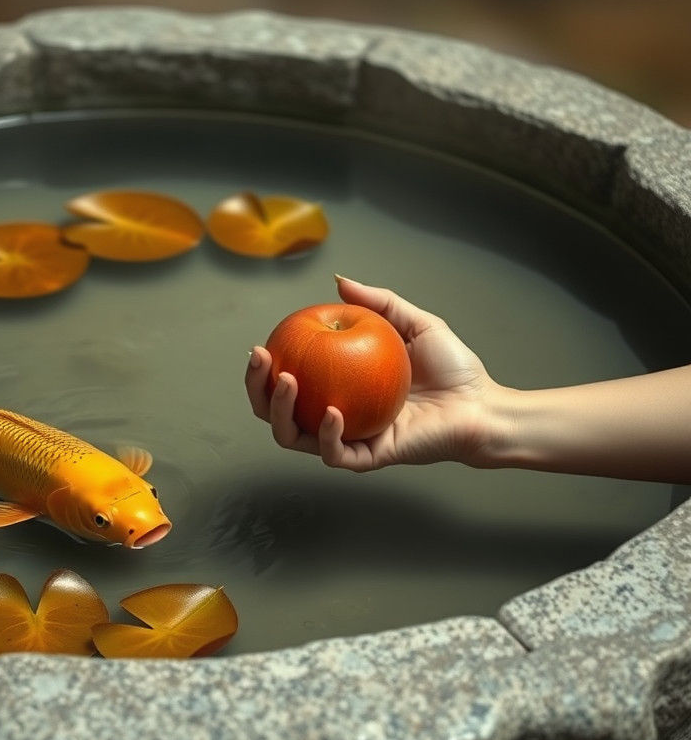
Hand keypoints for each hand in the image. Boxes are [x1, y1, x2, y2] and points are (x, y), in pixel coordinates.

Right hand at [245, 276, 503, 470]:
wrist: (482, 405)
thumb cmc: (453, 368)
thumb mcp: (414, 323)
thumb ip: (379, 303)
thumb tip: (339, 281)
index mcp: (336, 389)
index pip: (287, 385)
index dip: (264, 372)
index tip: (261, 345)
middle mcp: (334, 418)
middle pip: (277, 414)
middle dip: (257, 390)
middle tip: (260, 360)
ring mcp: (349, 440)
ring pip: (295, 438)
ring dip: (282, 412)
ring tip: (288, 382)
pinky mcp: (370, 458)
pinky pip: (337, 453)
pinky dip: (329, 435)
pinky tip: (333, 410)